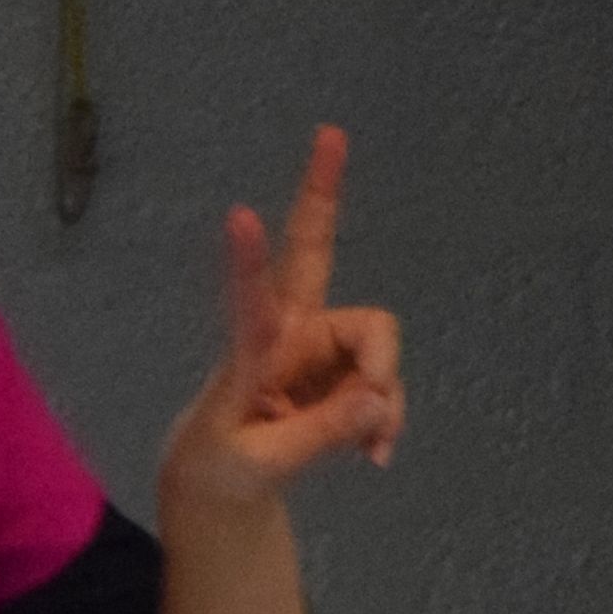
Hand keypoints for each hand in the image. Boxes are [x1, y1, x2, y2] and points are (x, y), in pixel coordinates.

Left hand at [159, 124, 404, 526]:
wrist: (226, 479)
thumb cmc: (226, 464)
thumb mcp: (261, 466)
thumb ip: (318, 435)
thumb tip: (376, 402)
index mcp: (252, 353)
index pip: (250, 305)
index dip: (249, 264)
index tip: (240, 216)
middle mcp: (290, 332)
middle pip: (314, 252)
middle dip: (321, 193)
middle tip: (330, 133)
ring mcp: (321, 346)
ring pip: (378, 349)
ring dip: (383, 399)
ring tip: (368, 447)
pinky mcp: (346, 370)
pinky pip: (385, 389)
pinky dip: (386, 422)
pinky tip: (373, 454)